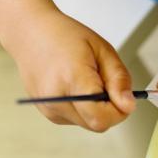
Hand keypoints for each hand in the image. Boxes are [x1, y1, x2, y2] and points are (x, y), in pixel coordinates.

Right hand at [3, 8, 135, 131]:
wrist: (29, 33)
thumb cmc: (66, 36)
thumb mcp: (103, 50)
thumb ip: (119, 80)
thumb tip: (129, 106)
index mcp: (72, 79)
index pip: (101, 117)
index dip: (119, 111)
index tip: (121, 94)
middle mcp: (56, 99)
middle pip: (97, 124)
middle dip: (110, 109)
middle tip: (104, 83)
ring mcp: (49, 108)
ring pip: (88, 123)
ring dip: (96, 109)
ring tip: (87, 81)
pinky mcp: (47, 112)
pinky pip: (76, 119)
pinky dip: (84, 108)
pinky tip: (75, 86)